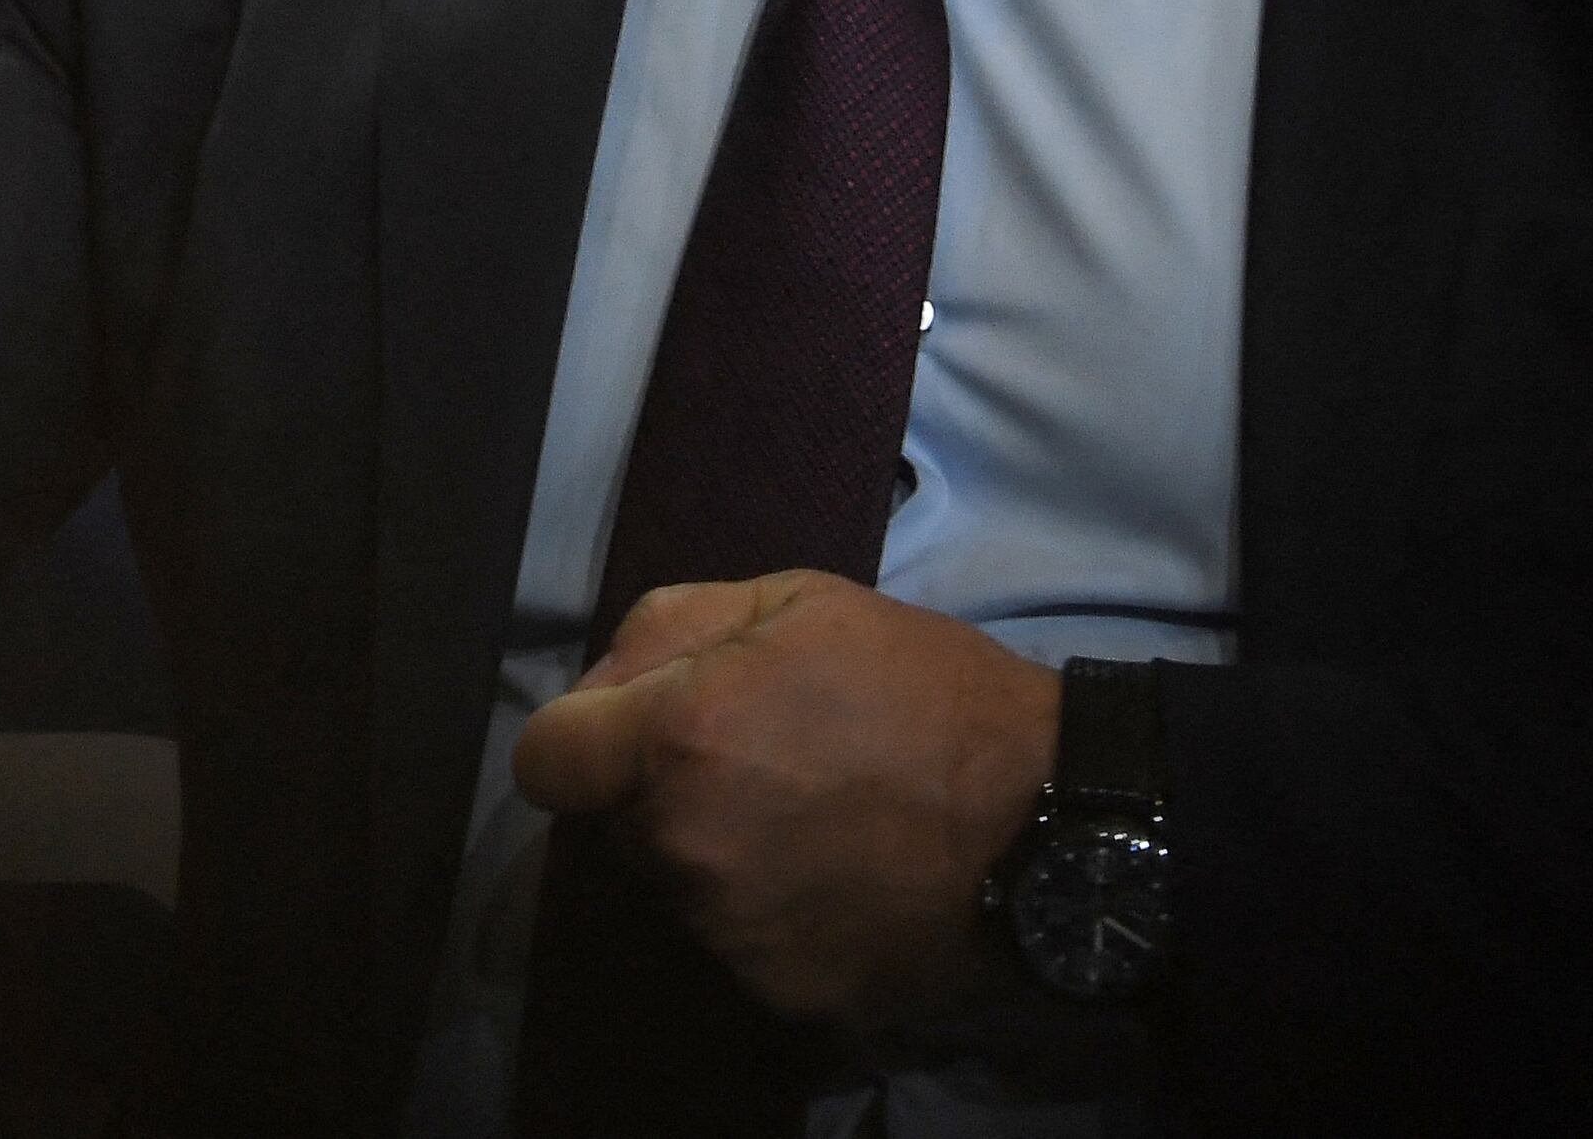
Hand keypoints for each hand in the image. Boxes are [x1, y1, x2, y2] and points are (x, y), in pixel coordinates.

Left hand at [510, 571, 1061, 1023]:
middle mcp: (684, 846)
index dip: (578, 741)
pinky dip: (769, 917)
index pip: (545, 761)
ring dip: (714, 855)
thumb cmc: (927, 692)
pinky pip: (735, 946)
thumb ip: (672, 627)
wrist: (1047, 824)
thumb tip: (603, 683)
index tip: (624, 737)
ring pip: (674, 888)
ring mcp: (728, 931)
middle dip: (660, 792)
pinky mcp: (776, 993)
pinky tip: (837, 879)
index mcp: (679, 737)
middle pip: (615, 826)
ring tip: (811, 821)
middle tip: (759, 763)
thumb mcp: (802, 601)